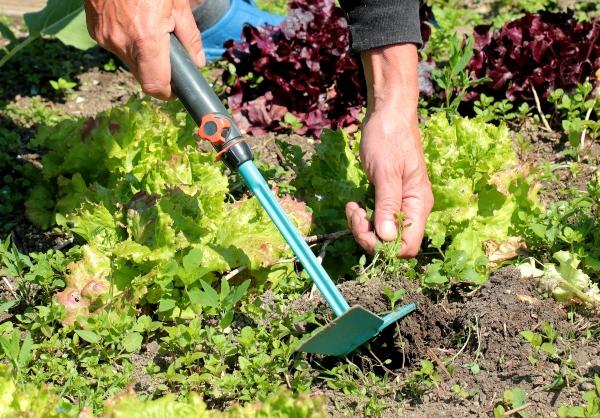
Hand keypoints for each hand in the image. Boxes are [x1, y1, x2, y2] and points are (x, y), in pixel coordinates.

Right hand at [85, 0, 204, 99]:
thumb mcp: (177, 4)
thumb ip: (190, 37)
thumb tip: (197, 63)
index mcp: (147, 39)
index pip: (155, 86)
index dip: (167, 92)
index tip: (176, 89)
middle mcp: (123, 43)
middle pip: (143, 76)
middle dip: (157, 72)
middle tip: (168, 54)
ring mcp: (105, 38)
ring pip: (130, 61)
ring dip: (142, 55)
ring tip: (149, 30)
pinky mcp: (95, 32)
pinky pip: (116, 46)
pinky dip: (127, 42)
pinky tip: (133, 22)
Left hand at [345, 44, 432, 256]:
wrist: (387, 114)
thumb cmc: (389, 138)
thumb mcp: (386, 172)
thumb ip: (387, 205)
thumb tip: (387, 238)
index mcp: (418, 205)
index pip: (408, 246)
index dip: (384, 246)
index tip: (364, 226)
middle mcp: (412, 209)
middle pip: (392, 243)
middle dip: (368, 235)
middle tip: (353, 212)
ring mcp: (400, 204)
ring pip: (382, 234)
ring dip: (362, 226)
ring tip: (351, 206)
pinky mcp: (388, 199)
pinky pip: (376, 220)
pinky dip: (363, 218)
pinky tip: (354, 204)